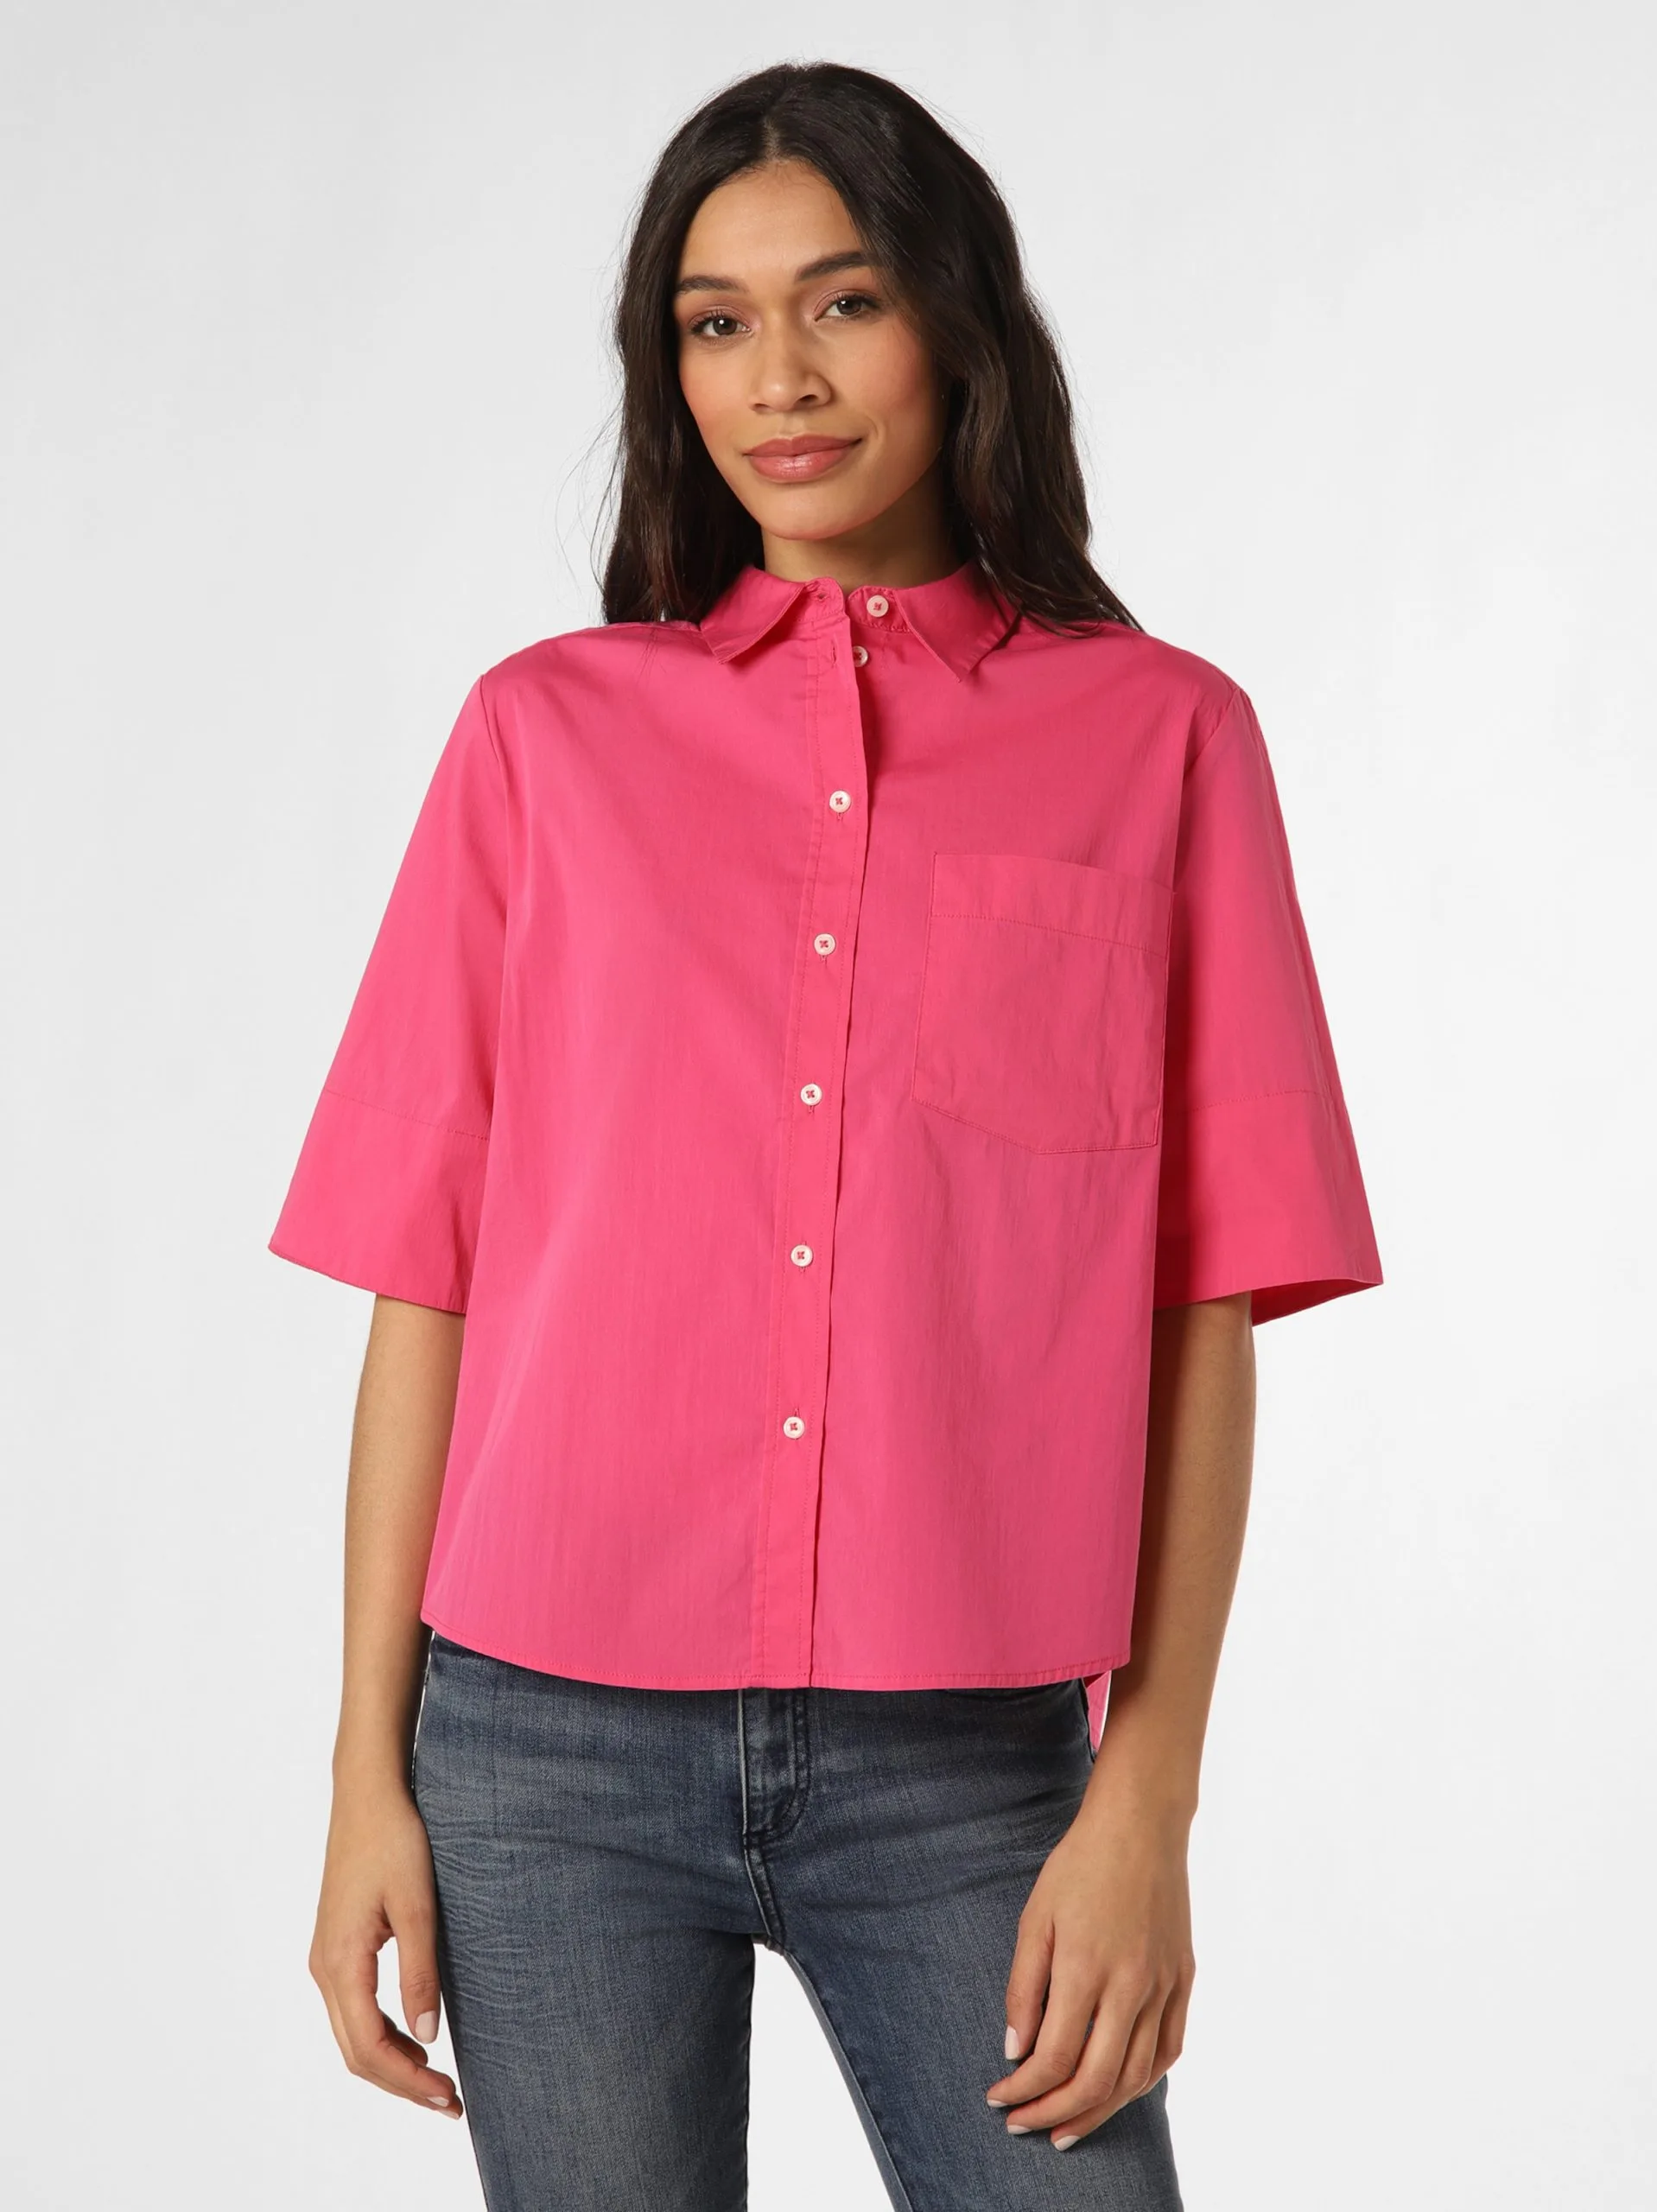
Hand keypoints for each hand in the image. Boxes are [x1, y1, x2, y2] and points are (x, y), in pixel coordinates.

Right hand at [309, 1777, 463, 2119]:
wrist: (367, 1793)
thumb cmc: (395, 1839)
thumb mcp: (417, 1905)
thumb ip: (421, 1972)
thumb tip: (429, 2037)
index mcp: (341, 1963)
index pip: (369, 2048)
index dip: (408, 2081)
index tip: (448, 2096)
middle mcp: (324, 1969)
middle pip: (356, 2052)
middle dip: (402, 2083)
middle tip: (450, 2102)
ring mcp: (326, 1958)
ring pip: (353, 2034)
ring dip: (392, 2063)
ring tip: (437, 2079)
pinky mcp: (337, 1947)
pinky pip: (353, 2010)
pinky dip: (382, 2035)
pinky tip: (415, 2038)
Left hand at [984, 1794, 1193, 2148]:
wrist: (1141, 1826)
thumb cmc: (1079, 1866)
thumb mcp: (1035, 1918)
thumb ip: (1024, 1987)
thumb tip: (1016, 2051)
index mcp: (1086, 1968)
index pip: (1053, 2057)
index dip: (1023, 2089)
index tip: (999, 2098)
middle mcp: (1130, 1986)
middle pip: (1096, 2080)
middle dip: (1055, 2112)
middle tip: (1025, 2124)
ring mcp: (1163, 1986)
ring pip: (1136, 2077)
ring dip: (1099, 2110)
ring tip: (1066, 2124)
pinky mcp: (1184, 1980)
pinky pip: (1168, 2050)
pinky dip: (1141, 2082)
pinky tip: (1116, 2090)